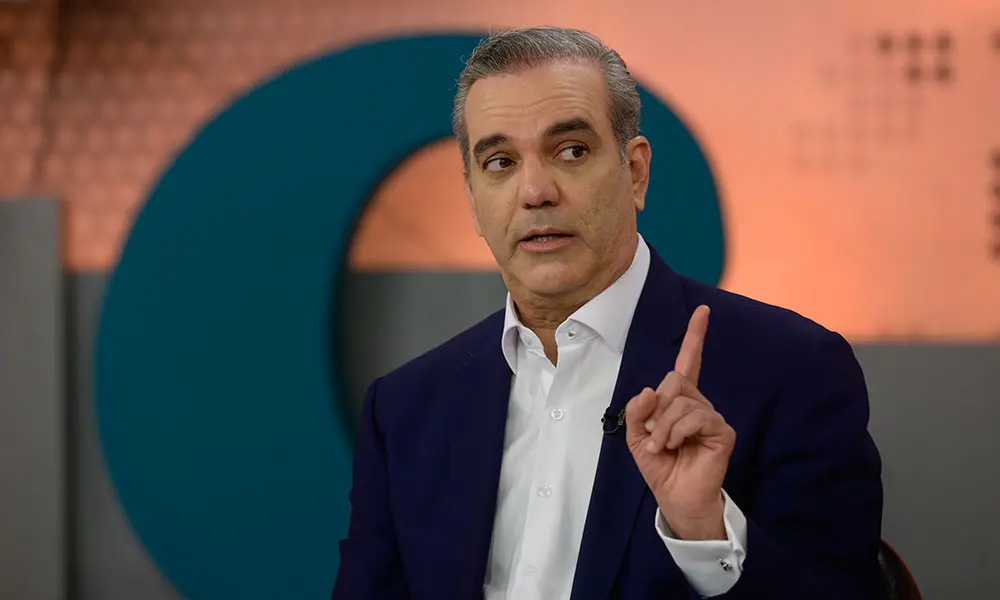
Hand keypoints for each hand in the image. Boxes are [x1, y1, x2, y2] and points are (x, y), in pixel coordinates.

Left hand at [625, 305, 735, 539]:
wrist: (674, 496)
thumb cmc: (659, 466)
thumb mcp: (636, 436)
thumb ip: (637, 411)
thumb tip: (649, 390)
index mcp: (678, 400)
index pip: (688, 363)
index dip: (695, 336)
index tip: (703, 310)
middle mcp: (698, 403)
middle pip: (673, 381)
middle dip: (656, 409)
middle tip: (655, 435)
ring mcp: (711, 416)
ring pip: (681, 401)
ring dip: (663, 427)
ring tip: (663, 446)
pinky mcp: (722, 431)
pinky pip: (696, 416)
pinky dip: (677, 431)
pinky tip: (675, 446)